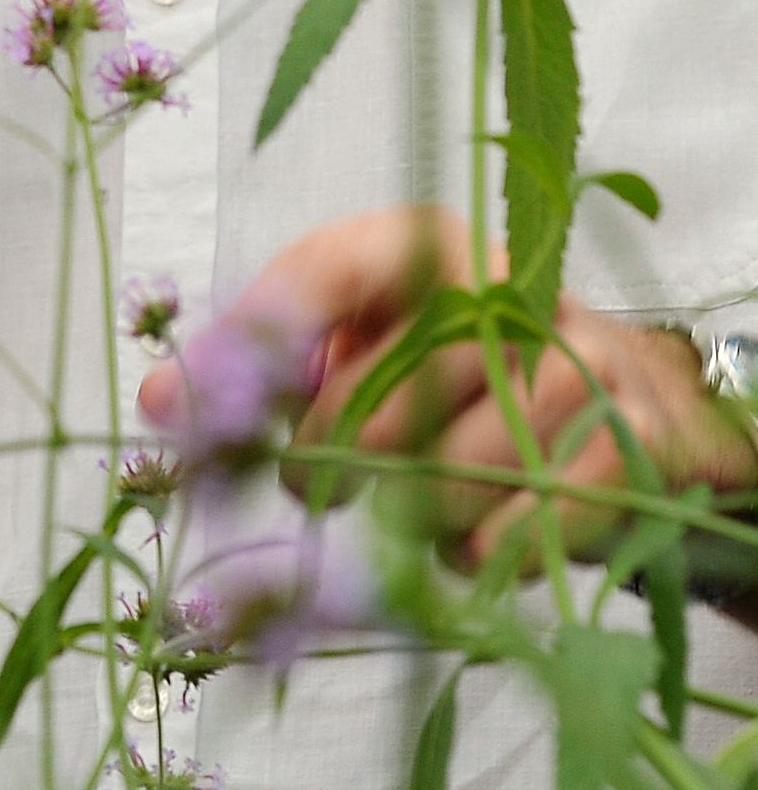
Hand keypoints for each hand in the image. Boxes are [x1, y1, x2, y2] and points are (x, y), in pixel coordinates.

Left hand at [141, 207, 757, 571]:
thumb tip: (157, 403)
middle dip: (333, 456)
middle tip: (313, 480)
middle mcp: (506, 286)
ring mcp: (579, 361)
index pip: (322, 276)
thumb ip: (258, 366)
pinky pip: (527, 521)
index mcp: (421, 242)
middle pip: (387, 392)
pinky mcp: (631, 437)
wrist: (618, 391)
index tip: (195, 409)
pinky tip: (468, 536)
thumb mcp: (352, 337)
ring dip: (413, 511)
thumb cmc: (451, 361)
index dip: (259, 343)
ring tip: (403, 505)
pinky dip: (482, 548)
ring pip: (456, 468)